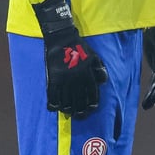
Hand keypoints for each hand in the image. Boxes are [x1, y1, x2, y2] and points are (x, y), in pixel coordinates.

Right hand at [33, 0, 107, 117]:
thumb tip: (103, 82)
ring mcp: (63, 79)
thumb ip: (100, 69)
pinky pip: (52, 95)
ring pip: (65, 100)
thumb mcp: (94, 56)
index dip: (91, 104)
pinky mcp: (52, 78)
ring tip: (68, 113)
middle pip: (78, 100)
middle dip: (80, 111)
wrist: (61, 38)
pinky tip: (54, 108)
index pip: (91, 94)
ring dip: (67, 109)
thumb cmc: (79, 47)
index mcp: (87, 74)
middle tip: (79, 116)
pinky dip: (53, 103)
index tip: (90, 110)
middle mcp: (76, 79)